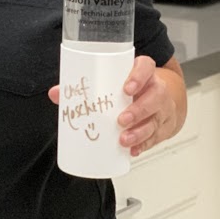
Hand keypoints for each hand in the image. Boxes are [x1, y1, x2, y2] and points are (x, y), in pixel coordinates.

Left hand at [48, 55, 186, 156]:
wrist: (161, 98)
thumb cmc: (132, 88)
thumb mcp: (115, 81)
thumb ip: (86, 86)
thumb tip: (56, 93)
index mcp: (145, 73)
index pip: (146, 67)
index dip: (138, 76)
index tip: (127, 88)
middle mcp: (156, 89)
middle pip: (155, 97)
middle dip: (138, 110)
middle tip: (121, 120)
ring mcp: (162, 109)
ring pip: (155, 120)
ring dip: (140, 132)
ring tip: (124, 140)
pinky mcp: (162, 127)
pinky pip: (155, 137)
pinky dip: (143, 145)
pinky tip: (132, 150)